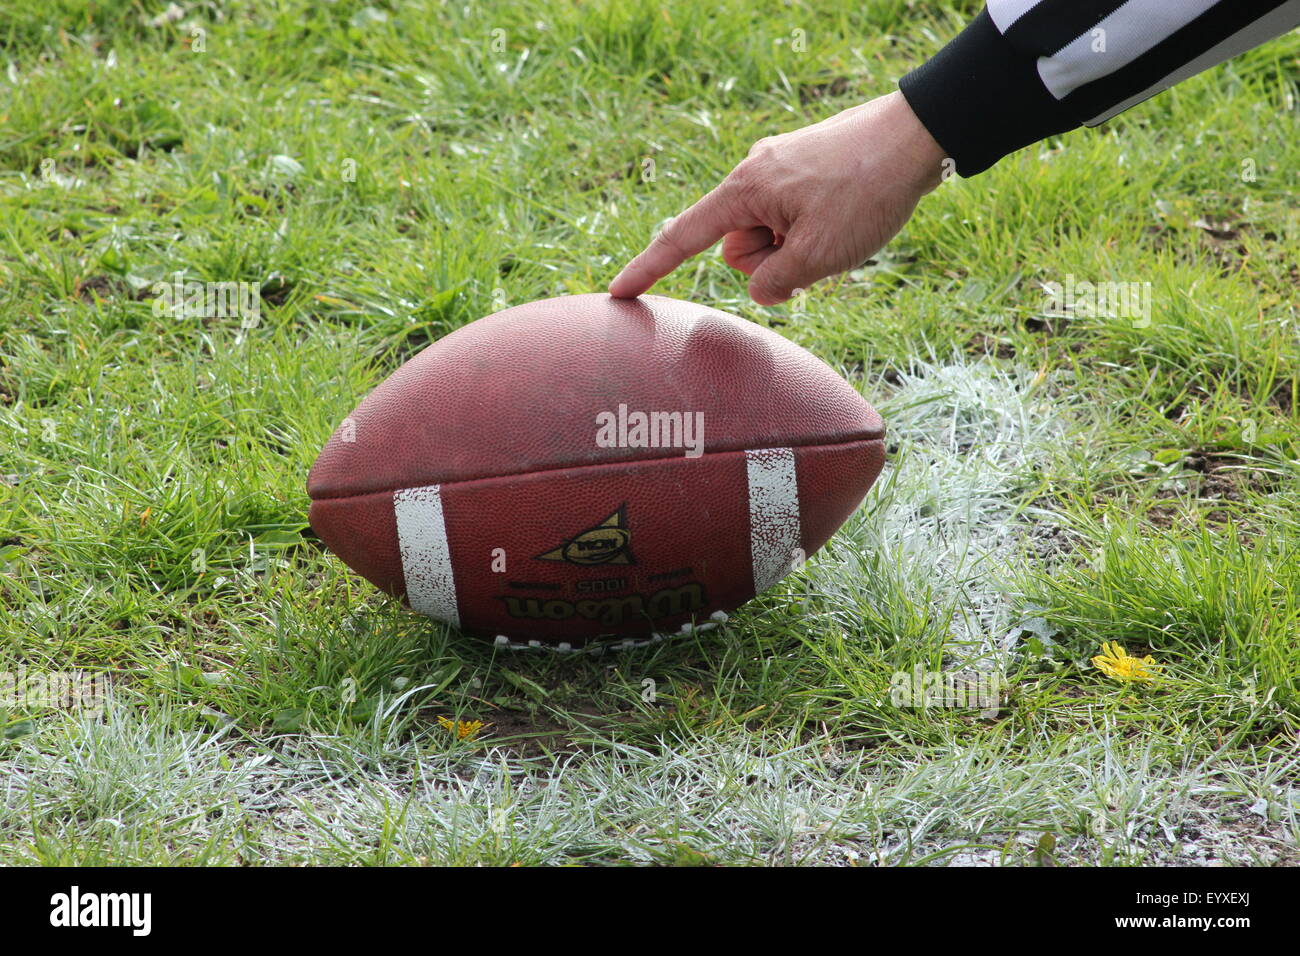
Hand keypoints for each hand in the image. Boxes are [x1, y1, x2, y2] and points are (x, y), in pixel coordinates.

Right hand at [608, 91, 947, 304]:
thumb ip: (775, 283)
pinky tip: (847, 218)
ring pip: (768, 236)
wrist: (920, 135)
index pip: (684, 239)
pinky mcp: (803, 170)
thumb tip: (761, 288)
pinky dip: (811, 233)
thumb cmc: (868, 192)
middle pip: (737, 248)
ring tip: (840, 231)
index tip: (618, 293)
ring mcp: (779, 169)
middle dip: (771, 263)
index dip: (650, 270)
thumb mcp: (819, 255)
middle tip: (820, 251)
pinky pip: (791, 218)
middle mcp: (754, 174)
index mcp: (746, 190)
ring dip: (797, 249)